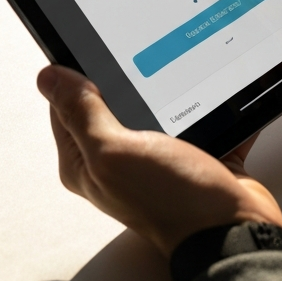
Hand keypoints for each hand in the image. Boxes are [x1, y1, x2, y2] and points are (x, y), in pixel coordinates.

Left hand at [37, 65, 281, 256]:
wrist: (233, 232)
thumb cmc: (171, 201)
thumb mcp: (114, 150)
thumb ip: (81, 113)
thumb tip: (48, 77)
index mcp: (86, 162)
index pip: (66, 107)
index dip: (76, 75)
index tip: (93, 48)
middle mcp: (119, 162)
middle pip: (111, 103)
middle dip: (126, 76)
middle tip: (140, 54)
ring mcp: (158, 159)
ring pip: (156, 107)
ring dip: (168, 87)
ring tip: (180, 67)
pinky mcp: (196, 153)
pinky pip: (199, 116)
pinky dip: (208, 103)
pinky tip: (214, 86)